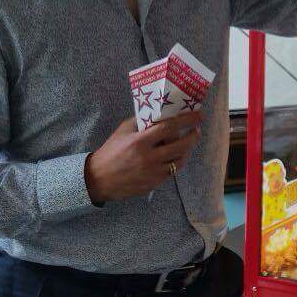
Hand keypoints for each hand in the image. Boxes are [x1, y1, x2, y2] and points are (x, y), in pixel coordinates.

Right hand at [84, 111, 203, 203]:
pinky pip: (170, 172)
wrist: (98, 179)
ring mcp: (152, 173)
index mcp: (140, 142)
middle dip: (193, 137)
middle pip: (180, 146)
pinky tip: (174, 156)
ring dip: (186, 151)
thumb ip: (141, 121)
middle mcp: (149, 158)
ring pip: (179, 161)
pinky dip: (175, 163)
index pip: (169, 128)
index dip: (187, 120)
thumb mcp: (123, 131)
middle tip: (196, 130)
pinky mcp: (153, 184)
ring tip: (187, 143)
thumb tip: (160, 113)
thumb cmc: (111, 151)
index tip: (198, 116)